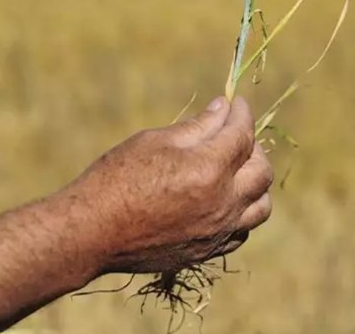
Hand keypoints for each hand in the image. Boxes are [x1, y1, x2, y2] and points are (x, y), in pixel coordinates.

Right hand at [68, 96, 272, 274]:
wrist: (92, 232)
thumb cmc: (117, 178)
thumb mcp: (155, 141)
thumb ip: (197, 126)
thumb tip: (223, 108)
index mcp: (209, 170)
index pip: (242, 134)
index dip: (242, 113)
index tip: (237, 103)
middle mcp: (222, 203)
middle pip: (262, 170)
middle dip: (253, 146)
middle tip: (234, 134)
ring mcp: (218, 231)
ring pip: (261, 205)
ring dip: (255, 182)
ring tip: (235, 170)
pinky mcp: (208, 251)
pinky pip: (242, 231)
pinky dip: (242, 211)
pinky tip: (224, 200)